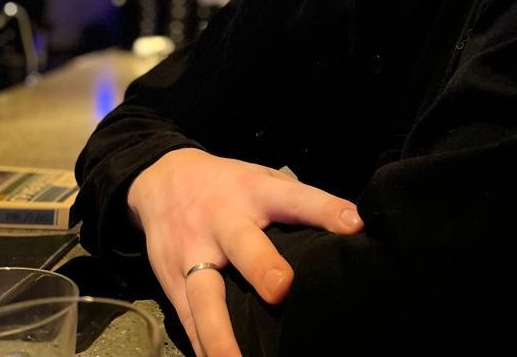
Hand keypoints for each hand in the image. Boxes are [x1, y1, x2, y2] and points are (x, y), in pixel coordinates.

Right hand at [127, 148, 363, 356]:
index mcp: (255, 192)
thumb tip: (350, 228)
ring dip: (221, 331)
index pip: (295, 197)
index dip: (324, 209)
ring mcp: (195, 252)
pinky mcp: (172, 280)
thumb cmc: (229, 183)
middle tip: (282, 289)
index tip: (354, 224)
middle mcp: (225, 221)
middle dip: (262, 267)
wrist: (163, 177)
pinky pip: (187, 319)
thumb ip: (295, 201)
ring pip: (206, 295)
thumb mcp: (260, 178)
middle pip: (244, 245)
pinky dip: (202, 347)